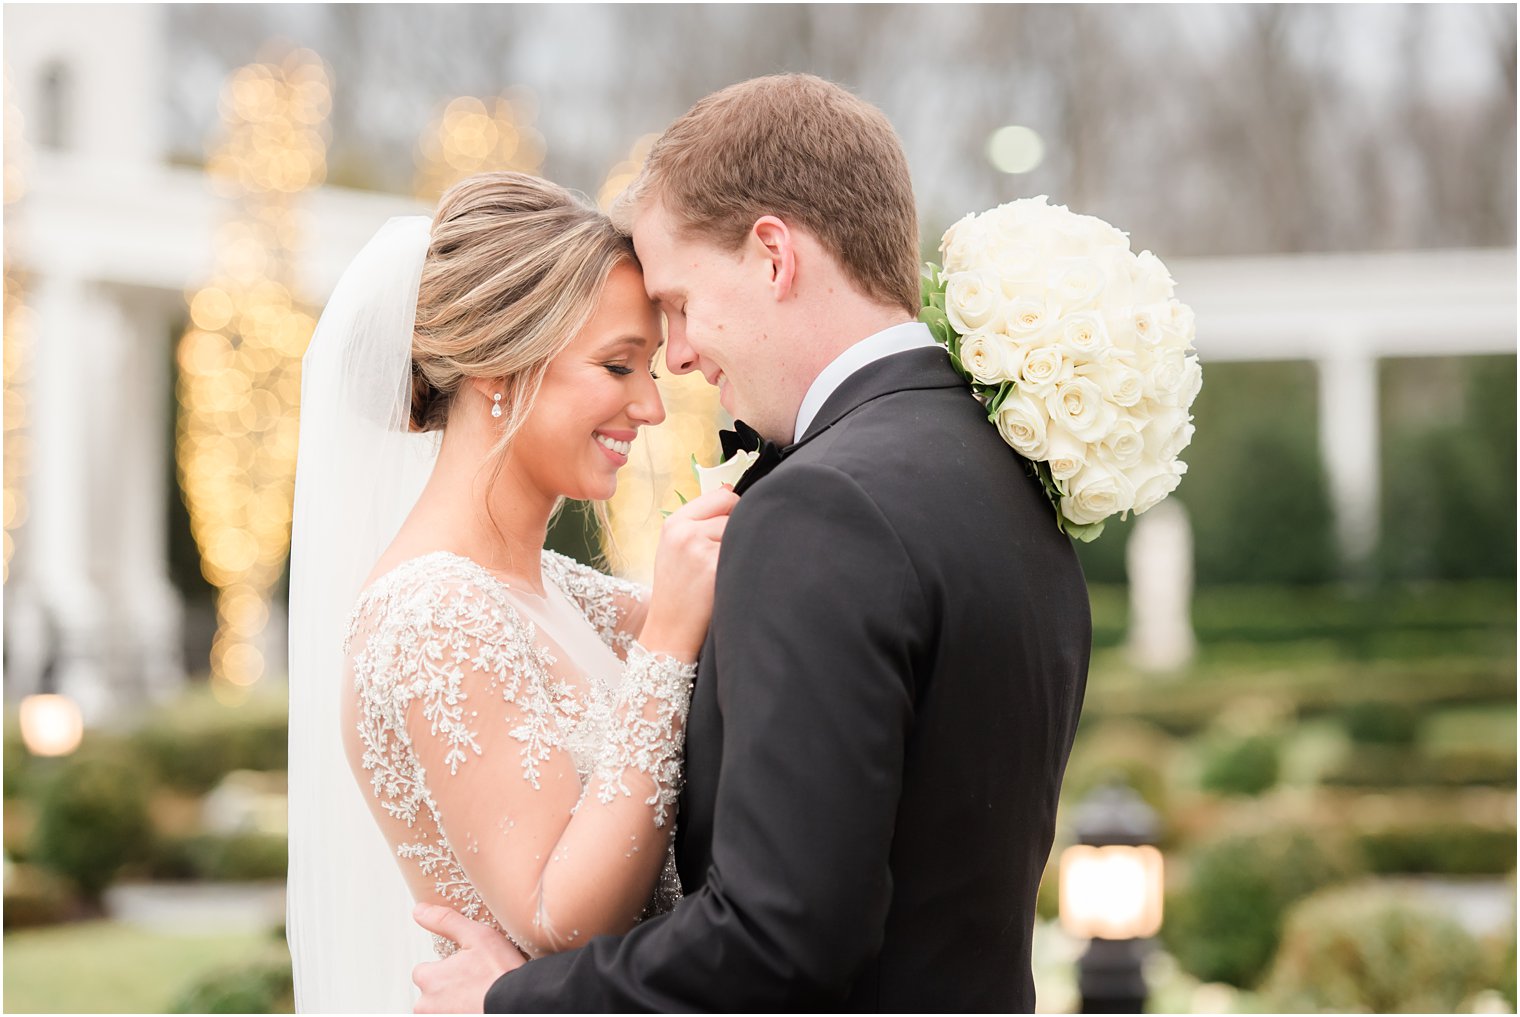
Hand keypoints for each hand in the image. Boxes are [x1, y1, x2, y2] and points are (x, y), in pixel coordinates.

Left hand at [412, 903, 525, 1013]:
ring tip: (480, 996)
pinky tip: (480, 1007)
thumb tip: (420, 910)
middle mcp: (426, 1005)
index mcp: (428, 978)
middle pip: (431, 993)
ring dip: (455, 1004)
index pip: (424, 971)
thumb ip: (445, 921)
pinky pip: (453, 1016)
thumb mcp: (476, 936)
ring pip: (441, 1009)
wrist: (520, 1004)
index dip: (447, 967)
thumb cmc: (500, 973)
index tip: (468, 968)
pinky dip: (464, 1011)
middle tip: (477, 983)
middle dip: (449, 989)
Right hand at [641, 485, 739, 661]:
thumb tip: (732, 491)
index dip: (733, 509)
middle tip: (721, 559)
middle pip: (735, 511)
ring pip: (741, 532)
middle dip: (737, 532)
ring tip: (721, 572)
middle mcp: (685, 531)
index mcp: (674, 523)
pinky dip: (743, 566)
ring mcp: (699, 547)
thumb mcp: (676, 548)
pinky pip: (744, 553)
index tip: (731, 527)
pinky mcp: (714, 566)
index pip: (720, 495)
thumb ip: (700, 521)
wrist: (670, 630)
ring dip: (740, 550)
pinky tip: (727, 581)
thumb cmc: (677, 591)